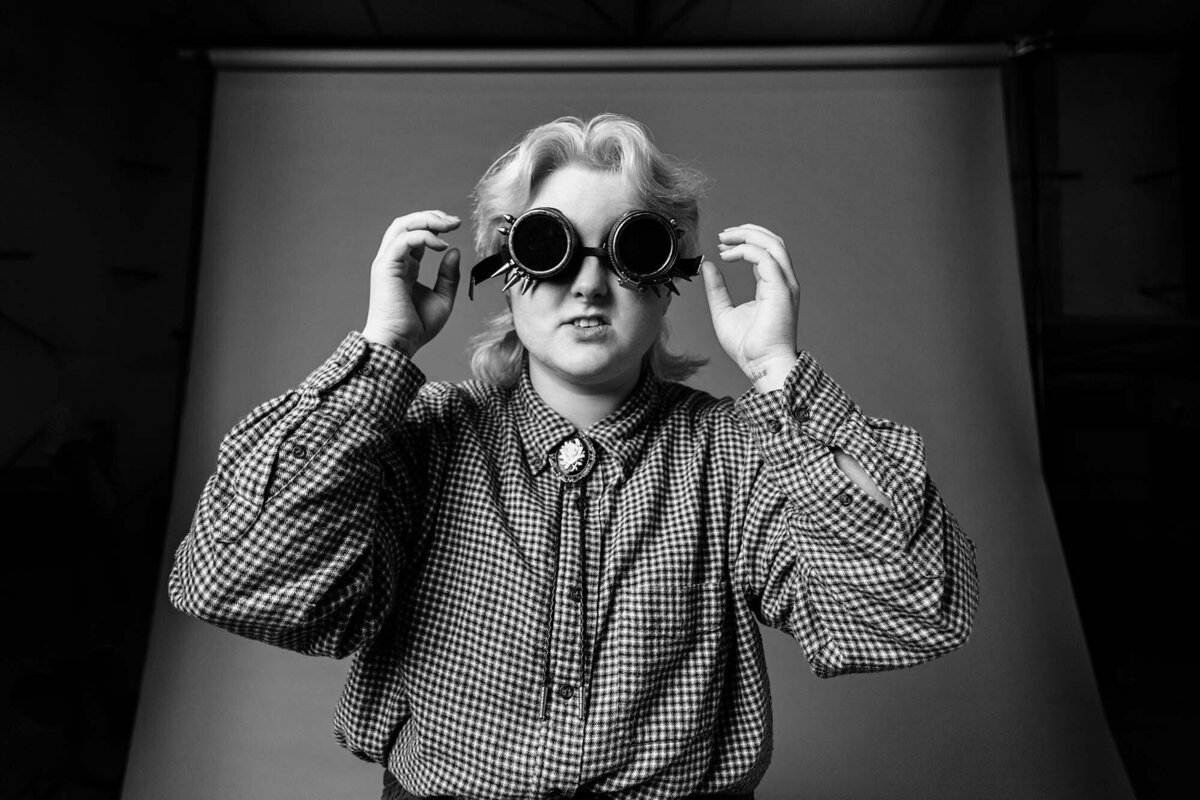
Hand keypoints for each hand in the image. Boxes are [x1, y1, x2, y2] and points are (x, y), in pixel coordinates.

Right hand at [363, 210, 460, 356]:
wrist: (399, 344)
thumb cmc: (416, 327)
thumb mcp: (443, 299)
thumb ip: (449, 276)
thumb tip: (454, 250)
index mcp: (404, 266)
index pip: (416, 234)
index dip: (435, 226)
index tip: (456, 227)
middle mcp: (394, 260)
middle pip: (407, 223)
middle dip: (432, 217)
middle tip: (455, 221)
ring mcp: (387, 262)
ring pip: (402, 225)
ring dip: (427, 220)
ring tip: (449, 225)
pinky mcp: (385, 267)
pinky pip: (404, 240)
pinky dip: (424, 237)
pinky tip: (441, 245)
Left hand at [701, 223, 800, 389]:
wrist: (760, 365)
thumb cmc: (747, 347)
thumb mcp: (723, 312)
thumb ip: (716, 289)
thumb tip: (708, 266)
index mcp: (773, 285)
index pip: (764, 252)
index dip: (743, 243)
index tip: (720, 245)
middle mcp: (783, 282)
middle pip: (773, 241)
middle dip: (747, 231)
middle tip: (722, 235)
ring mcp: (785, 284)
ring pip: (773, 244)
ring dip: (747, 235)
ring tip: (724, 238)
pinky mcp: (781, 289)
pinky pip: (766, 258)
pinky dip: (746, 251)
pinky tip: (728, 256)